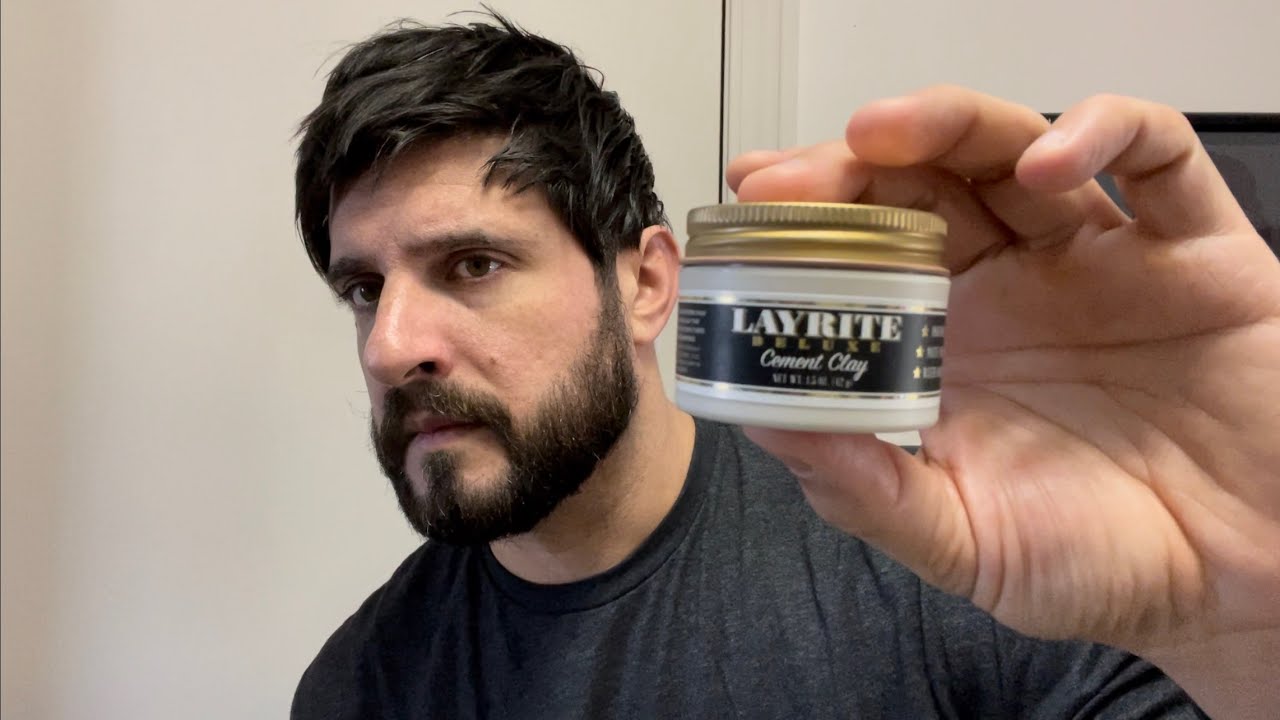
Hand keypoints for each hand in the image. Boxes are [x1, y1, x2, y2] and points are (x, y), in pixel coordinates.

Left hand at [726, 88, 1279, 667]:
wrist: (1249, 586)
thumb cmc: (1110, 564)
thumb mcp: (967, 546)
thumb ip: (871, 494)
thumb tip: (771, 431)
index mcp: (952, 348)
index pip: (863, 255)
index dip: (804, 228)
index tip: (741, 222)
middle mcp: (1016, 290)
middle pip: (920, 188)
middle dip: (845, 170)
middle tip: (784, 181)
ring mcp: (1101, 260)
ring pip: (1012, 150)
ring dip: (942, 126)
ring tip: (881, 134)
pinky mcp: (1195, 250)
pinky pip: (1157, 159)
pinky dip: (1103, 133)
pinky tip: (1048, 163)